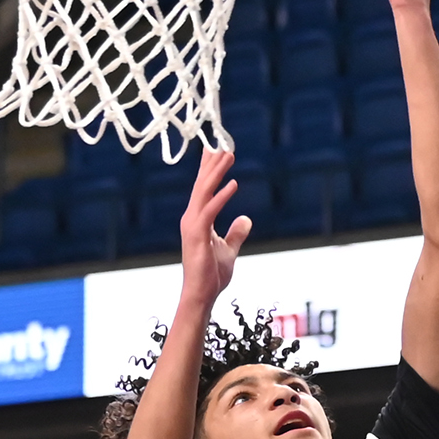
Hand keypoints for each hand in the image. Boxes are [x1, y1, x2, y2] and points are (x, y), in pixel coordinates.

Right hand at [177, 149, 252, 307]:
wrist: (201, 294)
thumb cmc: (212, 275)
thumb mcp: (229, 249)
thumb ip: (236, 233)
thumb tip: (246, 219)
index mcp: (197, 219)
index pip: (203, 189)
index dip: (209, 168)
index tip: (215, 149)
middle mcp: (192, 218)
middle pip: (202, 185)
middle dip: (213, 164)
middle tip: (223, 143)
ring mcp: (193, 225)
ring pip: (204, 192)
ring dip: (216, 173)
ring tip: (228, 155)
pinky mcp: (197, 235)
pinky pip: (211, 211)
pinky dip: (222, 196)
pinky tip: (233, 184)